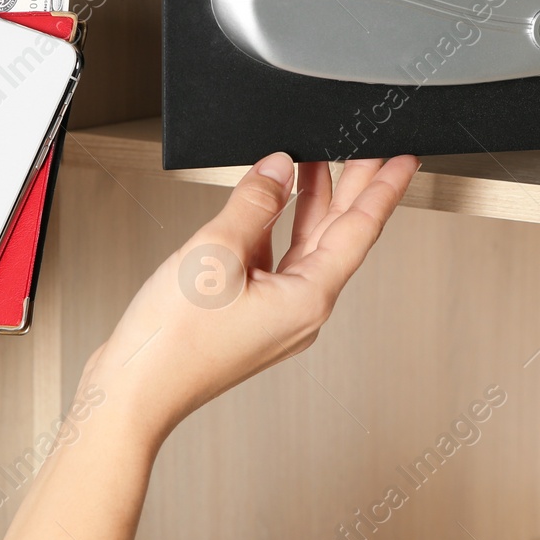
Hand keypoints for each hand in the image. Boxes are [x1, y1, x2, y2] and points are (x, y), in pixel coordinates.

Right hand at [92, 152, 419, 427]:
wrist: (134, 392)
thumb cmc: (172, 344)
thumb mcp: (216, 252)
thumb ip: (254, 203)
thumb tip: (277, 169)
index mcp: (309, 299)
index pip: (360, 229)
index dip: (383, 188)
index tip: (404, 159)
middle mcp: (302, 309)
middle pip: (339, 234)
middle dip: (353, 186)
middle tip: (368, 146)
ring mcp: (278, 313)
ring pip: (306, 243)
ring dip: (310, 200)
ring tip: (317, 157)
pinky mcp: (253, 313)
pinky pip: (276, 258)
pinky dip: (276, 224)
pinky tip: (270, 199)